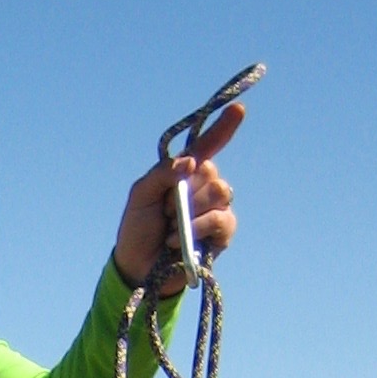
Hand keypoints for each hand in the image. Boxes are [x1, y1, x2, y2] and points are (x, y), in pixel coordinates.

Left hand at [112, 101, 242, 290]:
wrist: (138, 267)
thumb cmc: (137, 229)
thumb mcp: (140, 196)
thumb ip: (161, 174)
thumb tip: (192, 162)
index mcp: (185, 173)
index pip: (208, 146)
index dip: (224, 128)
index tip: (239, 109)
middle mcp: (204, 188)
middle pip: (211, 172)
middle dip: (183, 191)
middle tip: (163, 211)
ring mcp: (216, 210)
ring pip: (219, 193)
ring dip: (188, 212)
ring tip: (168, 229)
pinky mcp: (223, 233)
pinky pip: (222, 219)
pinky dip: (197, 228)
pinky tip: (177, 241)